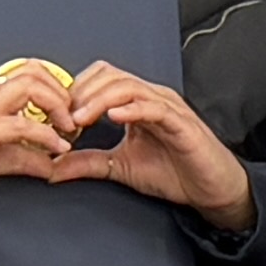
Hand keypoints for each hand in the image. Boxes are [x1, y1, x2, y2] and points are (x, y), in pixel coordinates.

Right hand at [0, 60, 81, 199]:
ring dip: (57, 106)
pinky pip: (21, 124)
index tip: (68, 112)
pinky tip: (55, 148)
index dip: (54, 88)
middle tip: (73, 118)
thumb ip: (22, 157)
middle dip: (61, 91)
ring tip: (67, 128)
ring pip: (29, 86)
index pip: (26, 75)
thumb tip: (48, 163)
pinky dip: (46, 135)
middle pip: (32, 72)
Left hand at [39, 64, 253, 232]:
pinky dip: (132, 109)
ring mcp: (168, 108)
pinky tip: (115, 117)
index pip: (99, 80)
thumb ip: (88, 163)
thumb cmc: (178, 173)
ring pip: (128, 86)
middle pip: (109, 75)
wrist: (212, 190)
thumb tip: (53, 167)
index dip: (73, 93)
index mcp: (136, 103)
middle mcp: (151, 98)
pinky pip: (155, 107)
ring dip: (99, 100)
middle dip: (80, 94)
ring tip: (80, 119)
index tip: (56, 118)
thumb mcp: (121, 167)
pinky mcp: (182, 123)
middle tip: (63, 119)